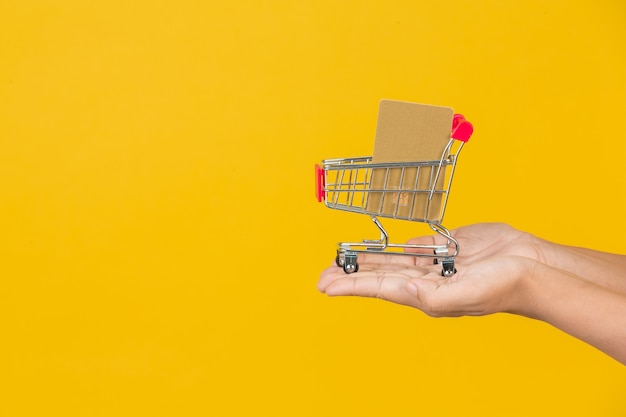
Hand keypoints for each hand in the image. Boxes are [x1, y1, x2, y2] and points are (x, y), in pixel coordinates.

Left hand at [318, 223, 538, 316]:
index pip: (378, 288)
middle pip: (378, 275)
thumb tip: (405, 290)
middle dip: (351, 274)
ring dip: (367, 259)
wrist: (531, 266)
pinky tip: (379, 248)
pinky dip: (394, 246)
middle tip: (324, 274)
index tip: (326, 285)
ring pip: (392, 259)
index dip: (351, 285)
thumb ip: (433, 296)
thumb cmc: (502, 286)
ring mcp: (435, 262)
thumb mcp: (465, 295)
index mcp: (424, 294)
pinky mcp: (446, 245)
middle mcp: (424, 279)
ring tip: (344, 260)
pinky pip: (414, 244)